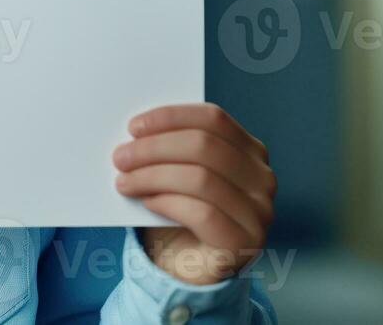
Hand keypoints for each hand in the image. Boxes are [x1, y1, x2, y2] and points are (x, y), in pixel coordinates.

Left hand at [113, 102, 274, 284]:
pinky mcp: (245, 243)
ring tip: (124, 182)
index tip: (134, 127)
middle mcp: (262, 178)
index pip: (213, 119)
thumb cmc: (181, 210)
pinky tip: (149, 202)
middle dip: (155, 148)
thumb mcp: (179, 170)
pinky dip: (168, 203)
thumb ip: (170, 148)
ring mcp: (259, 212)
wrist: (189, 265)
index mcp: (250, 150)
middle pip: (204, 146)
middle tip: (120, 157)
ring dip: (153, 176)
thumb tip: (136, 132)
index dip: (171, 118)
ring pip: (201, 178)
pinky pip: (202, 214)